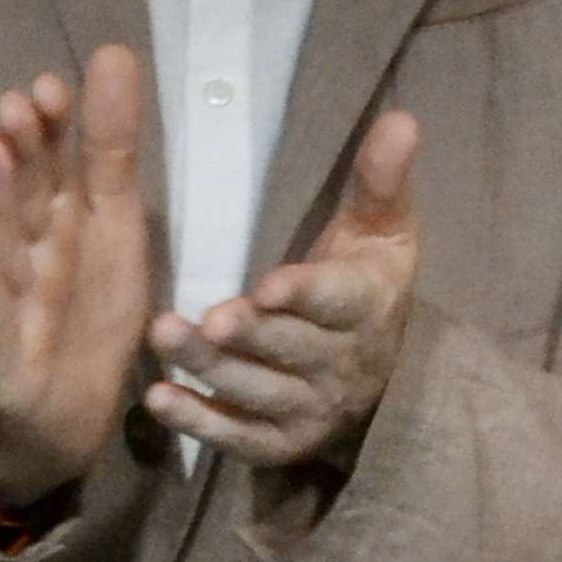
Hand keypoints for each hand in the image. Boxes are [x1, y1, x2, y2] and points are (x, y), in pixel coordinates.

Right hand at [0, 45, 151, 509]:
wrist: (65, 427)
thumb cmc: (89, 318)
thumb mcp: (115, 230)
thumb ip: (111, 148)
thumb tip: (115, 52)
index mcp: (64, 221)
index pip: (59, 163)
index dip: (55, 126)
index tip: (51, 86)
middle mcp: (32, 251)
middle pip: (27, 195)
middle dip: (23, 150)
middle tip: (17, 104)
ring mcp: (14, 300)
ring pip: (5, 243)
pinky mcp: (4, 355)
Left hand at [143, 108, 421, 470]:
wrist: (382, 376)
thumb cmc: (366, 282)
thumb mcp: (382, 230)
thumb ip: (381, 180)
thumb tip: (403, 118)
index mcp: (366, 306)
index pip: (338, 302)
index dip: (306, 297)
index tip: (271, 287)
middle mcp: (340, 366)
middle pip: (290, 351)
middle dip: (248, 336)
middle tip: (204, 320)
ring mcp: (307, 410)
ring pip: (257, 393)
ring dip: (210, 370)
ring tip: (162, 336)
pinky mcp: (275, 443)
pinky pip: (238, 438)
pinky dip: (200, 425)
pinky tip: (158, 400)